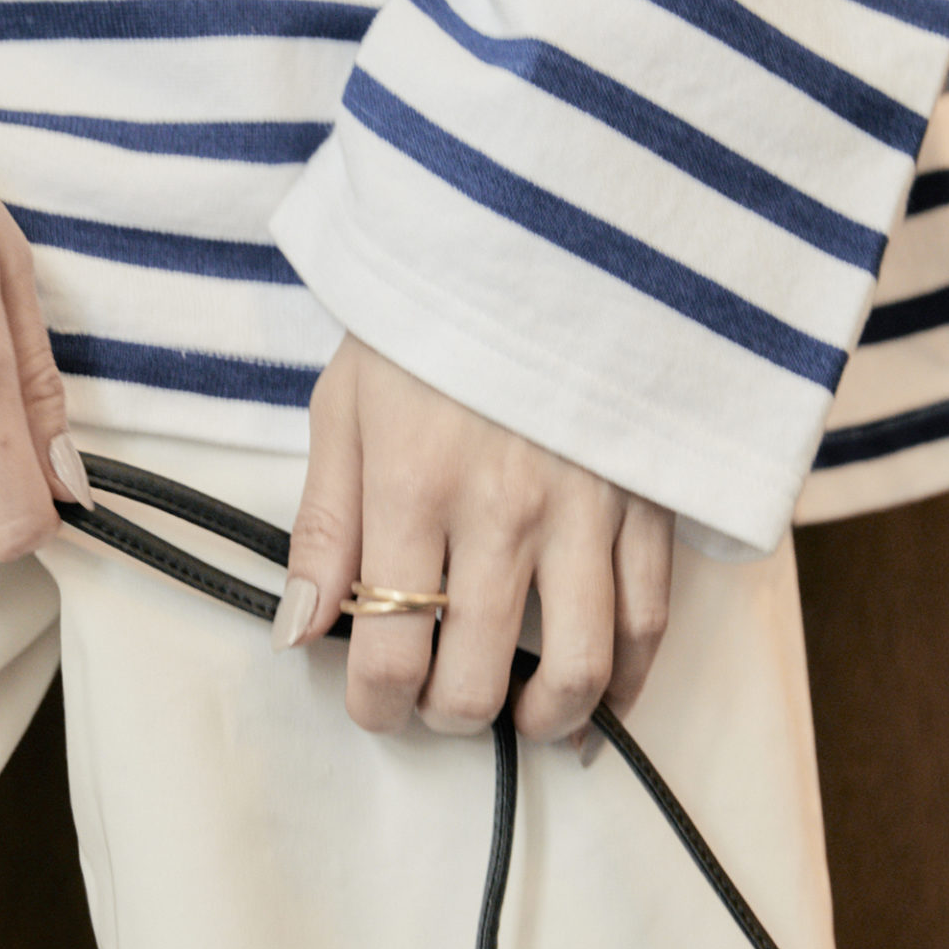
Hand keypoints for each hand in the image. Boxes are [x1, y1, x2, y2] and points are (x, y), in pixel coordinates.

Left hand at [275, 339, 672, 740]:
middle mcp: (504, 511)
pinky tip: (598, 702)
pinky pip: (650, 617)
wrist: (539, 230)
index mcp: (415, 488)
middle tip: (437, 705)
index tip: (375, 702)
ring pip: (580, 667)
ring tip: (519, 718)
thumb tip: (298, 632)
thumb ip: (324, 526)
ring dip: (543, 719)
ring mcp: (587, 508)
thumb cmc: (430, 321)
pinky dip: (627, 680)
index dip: (377, 706)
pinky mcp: (648, 498)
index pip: (391, 655)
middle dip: (448, 718)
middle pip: (480, 681)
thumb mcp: (346, 404)